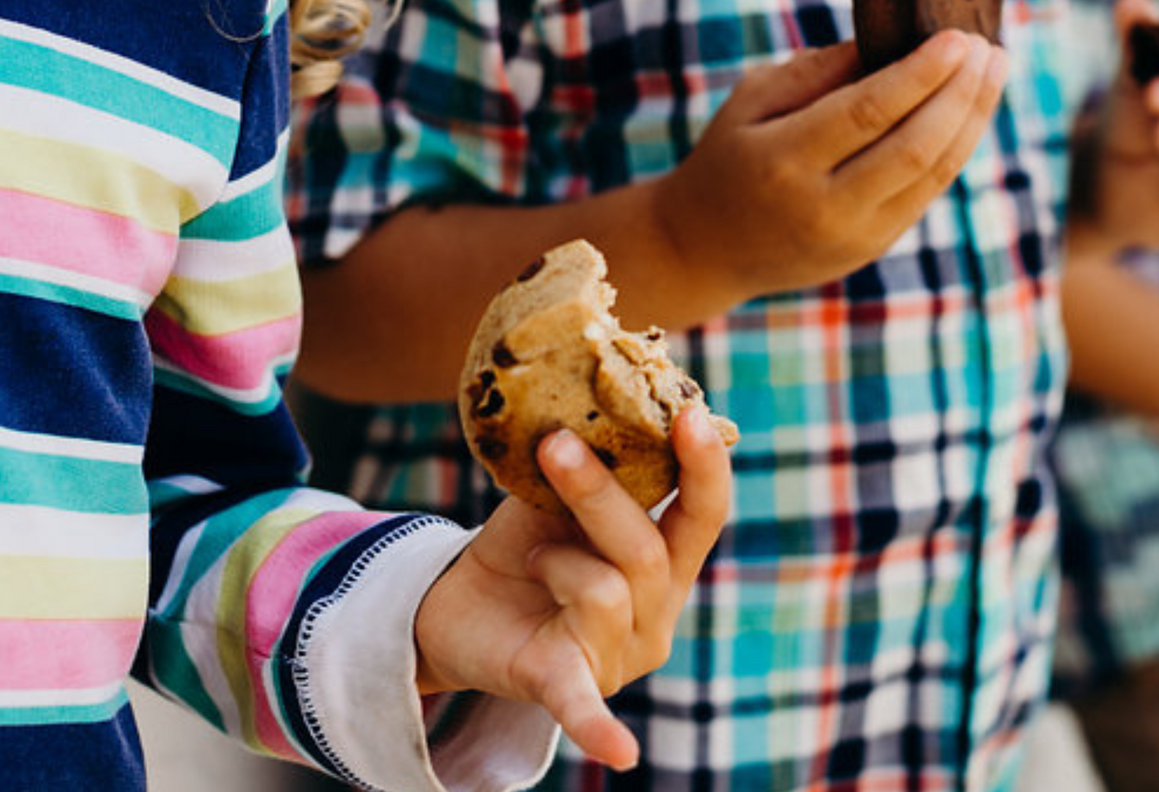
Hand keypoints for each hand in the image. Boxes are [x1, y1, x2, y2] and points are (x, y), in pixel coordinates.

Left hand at [412, 408, 732, 769]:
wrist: (453, 603)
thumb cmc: (522, 544)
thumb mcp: (561, 500)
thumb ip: (592, 467)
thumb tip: (593, 403)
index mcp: (665, 561)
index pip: (704, 513)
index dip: (704, 465)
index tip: (689, 412)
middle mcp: (656, 612)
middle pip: (648, 550)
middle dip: (600, 493)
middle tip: (555, 445)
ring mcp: (618, 655)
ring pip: (605, 592)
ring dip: (554, 558)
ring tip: (529, 558)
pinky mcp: (565, 682)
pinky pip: (585, 705)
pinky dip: (601, 727)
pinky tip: (623, 754)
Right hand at [649, 33, 1007, 301]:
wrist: (705, 249)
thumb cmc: (728, 158)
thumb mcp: (752, 101)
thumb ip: (818, 72)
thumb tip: (892, 39)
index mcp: (783, 161)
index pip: (868, 112)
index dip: (920, 74)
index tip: (958, 37)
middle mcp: (823, 206)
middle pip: (914, 146)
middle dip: (960, 92)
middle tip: (987, 46)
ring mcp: (854, 236)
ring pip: (933, 173)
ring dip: (972, 118)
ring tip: (994, 71)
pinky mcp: (872, 248)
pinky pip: (927, 192)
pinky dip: (955, 147)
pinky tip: (970, 110)